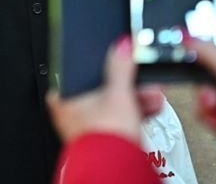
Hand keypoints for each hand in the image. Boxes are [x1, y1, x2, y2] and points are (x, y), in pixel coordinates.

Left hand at [47, 37, 163, 143]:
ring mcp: (86, 128)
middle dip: (127, 83)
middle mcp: (69, 114)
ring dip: (135, 96)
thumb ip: (120, 66)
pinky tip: (150, 107)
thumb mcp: (118, 92)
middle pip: (99, 88)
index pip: (76, 71)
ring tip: (152, 94)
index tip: (115, 59)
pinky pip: (118, 118)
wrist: (116, 170)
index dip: (98, 64)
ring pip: (111, 104)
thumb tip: (121, 45)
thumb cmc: (105, 137)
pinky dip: (133, 112)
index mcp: (62, 98)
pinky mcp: (102, 139)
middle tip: (141, 77)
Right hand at [188, 17, 215, 181]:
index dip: (212, 23)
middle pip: (211, 54)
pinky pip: (202, 101)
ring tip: (214, 102)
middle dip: (202, 65)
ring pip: (203, 79)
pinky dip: (207, 110)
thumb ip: (209, 52)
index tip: (190, 21)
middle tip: (192, 64)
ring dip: (205, 93)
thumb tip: (187, 35)